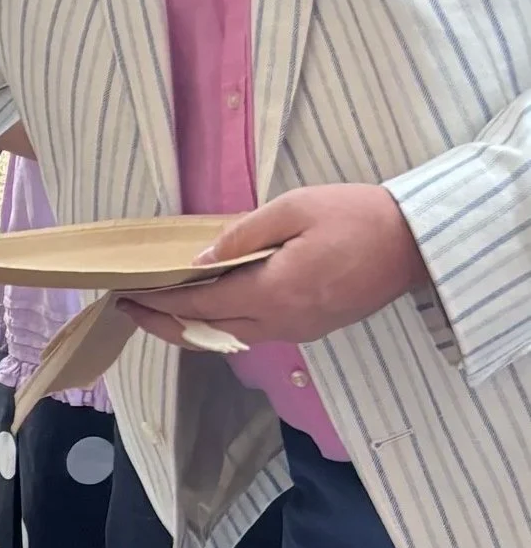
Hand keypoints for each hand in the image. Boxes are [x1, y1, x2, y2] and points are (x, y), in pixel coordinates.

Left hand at [123, 185, 430, 347]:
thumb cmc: (358, 216)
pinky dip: (223, 326)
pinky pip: (255, 334)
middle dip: (165, 322)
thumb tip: (199, 260)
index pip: (202, 303)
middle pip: (209, 332)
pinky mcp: (313, 327)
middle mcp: (284, 321)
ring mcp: (300, 329)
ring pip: (231, 338)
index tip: (128, 293)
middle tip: (131, 308)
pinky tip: (208, 308)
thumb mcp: (294, 209)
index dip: (160, 301)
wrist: (418, 243)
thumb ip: (241, 236)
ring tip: (160, 310)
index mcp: (276, 291)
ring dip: (192, 328)